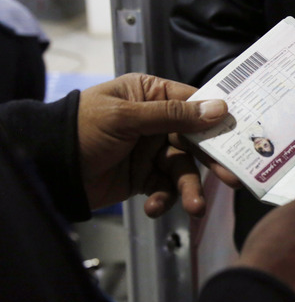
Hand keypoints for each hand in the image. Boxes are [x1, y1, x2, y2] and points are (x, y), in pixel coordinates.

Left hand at [77, 73, 229, 217]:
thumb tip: (219, 109)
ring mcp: (151, 150)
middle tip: (232, 178)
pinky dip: (163, 198)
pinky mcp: (144, 177)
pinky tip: (153, 207)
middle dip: (210, 161)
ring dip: (188, 188)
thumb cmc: (82, 129)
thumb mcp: (126, 117)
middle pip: (195, 140)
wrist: (47, 168)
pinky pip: (164, 187)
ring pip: (183, 168)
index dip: (217, 119)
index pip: (194, 103)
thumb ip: (173, 115)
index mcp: (151, 94)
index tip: (240, 134)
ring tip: (194, 207)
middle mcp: (156, 121)